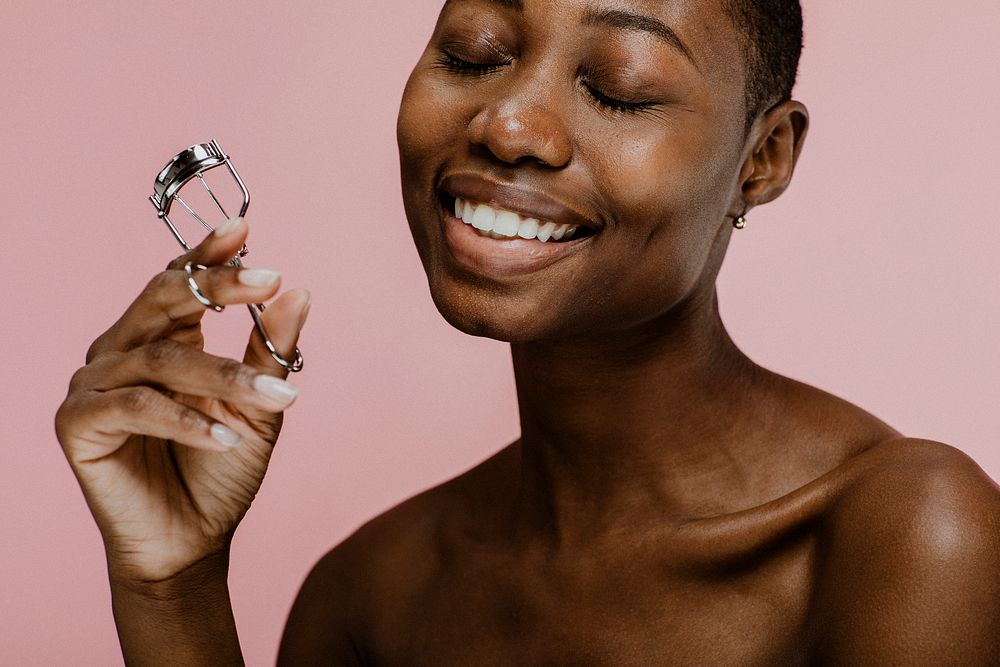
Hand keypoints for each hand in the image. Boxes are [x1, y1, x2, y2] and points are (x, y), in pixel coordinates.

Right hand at [56, 217, 309, 582]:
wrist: (191, 542)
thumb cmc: (221, 469)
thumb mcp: (258, 406)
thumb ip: (271, 351)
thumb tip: (300, 292)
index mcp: (161, 339)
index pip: (180, 282)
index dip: (208, 254)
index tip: (245, 227)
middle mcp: (122, 351)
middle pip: (163, 299)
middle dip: (216, 285)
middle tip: (268, 279)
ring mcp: (95, 384)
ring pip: (163, 360)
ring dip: (224, 379)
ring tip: (274, 400)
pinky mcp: (78, 423)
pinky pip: (137, 406)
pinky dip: (185, 420)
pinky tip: (225, 439)